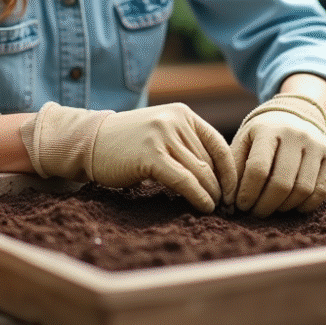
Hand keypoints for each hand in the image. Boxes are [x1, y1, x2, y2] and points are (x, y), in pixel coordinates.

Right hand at [20, 102, 236, 213]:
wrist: (90, 142)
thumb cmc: (127, 145)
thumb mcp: (162, 134)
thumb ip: (187, 146)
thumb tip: (220, 177)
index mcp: (183, 114)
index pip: (219, 144)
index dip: (231, 171)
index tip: (235, 191)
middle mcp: (176, 120)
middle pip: (210, 161)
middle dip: (222, 186)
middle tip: (227, 207)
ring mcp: (162, 136)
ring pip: (200, 172)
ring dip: (212, 195)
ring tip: (216, 210)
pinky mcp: (151, 155)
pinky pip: (184, 180)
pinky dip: (198, 196)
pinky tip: (203, 207)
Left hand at [230, 94, 325, 216]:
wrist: (296, 112)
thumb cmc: (263, 133)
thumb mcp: (244, 140)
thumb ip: (234, 167)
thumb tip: (228, 201)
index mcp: (269, 129)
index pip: (258, 169)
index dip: (248, 193)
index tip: (241, 205)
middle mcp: (296, 134)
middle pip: (282, 183)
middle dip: (265, 206)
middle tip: (256, 213)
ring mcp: (317, 145)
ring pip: (303, 190)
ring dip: (284, 207)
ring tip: (272, 207)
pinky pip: (322, 191)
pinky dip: (306, 205)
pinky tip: (292, 205)